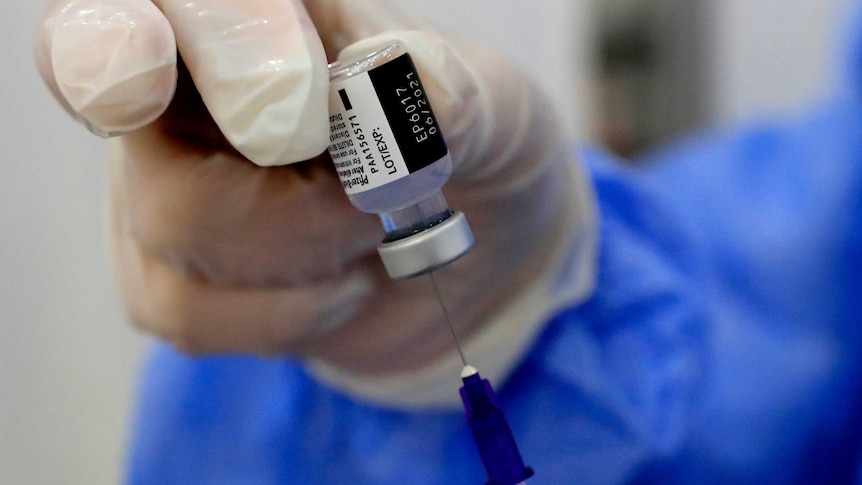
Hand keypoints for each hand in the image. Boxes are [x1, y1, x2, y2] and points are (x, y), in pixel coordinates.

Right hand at [36, 0, 594, 403]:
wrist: (472, 248)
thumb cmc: (473, 150)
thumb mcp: (498, 112)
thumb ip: (459, 93)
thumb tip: (408, 80)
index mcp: (262, 12)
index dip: (158, 25)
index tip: (194, 71)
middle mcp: (190, 85)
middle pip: (118, 83)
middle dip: (207, 122)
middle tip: (326, 164)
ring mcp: (167, 180)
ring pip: (178, 220)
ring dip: (308, 241)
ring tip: (371, 228)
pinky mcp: (170, 275)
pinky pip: (192, 313)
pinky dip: (292, 312)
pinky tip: (341, 284)